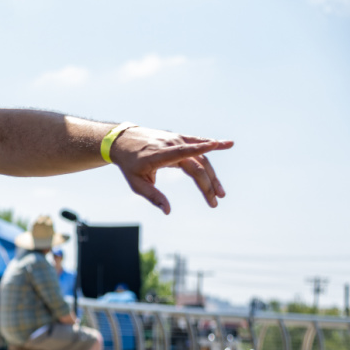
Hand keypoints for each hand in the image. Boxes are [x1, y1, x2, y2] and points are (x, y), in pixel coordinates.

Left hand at [109, 128, 232, 213]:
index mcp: (159, 155)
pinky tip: (227, 144)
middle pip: (197, 165)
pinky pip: (197, 142)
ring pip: (200, 157)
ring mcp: (176, 140)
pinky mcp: (179, 138)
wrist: (123, 142)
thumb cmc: (129, 165)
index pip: (182, 152)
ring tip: (220, 193)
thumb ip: (153, 196)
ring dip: (212, 175)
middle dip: (208, 184)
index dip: (199, 148)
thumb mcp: (136, 184)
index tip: (215, 144)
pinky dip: (211, 145)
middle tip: (216, 201)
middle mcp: (170, 145)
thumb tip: (168, 211)